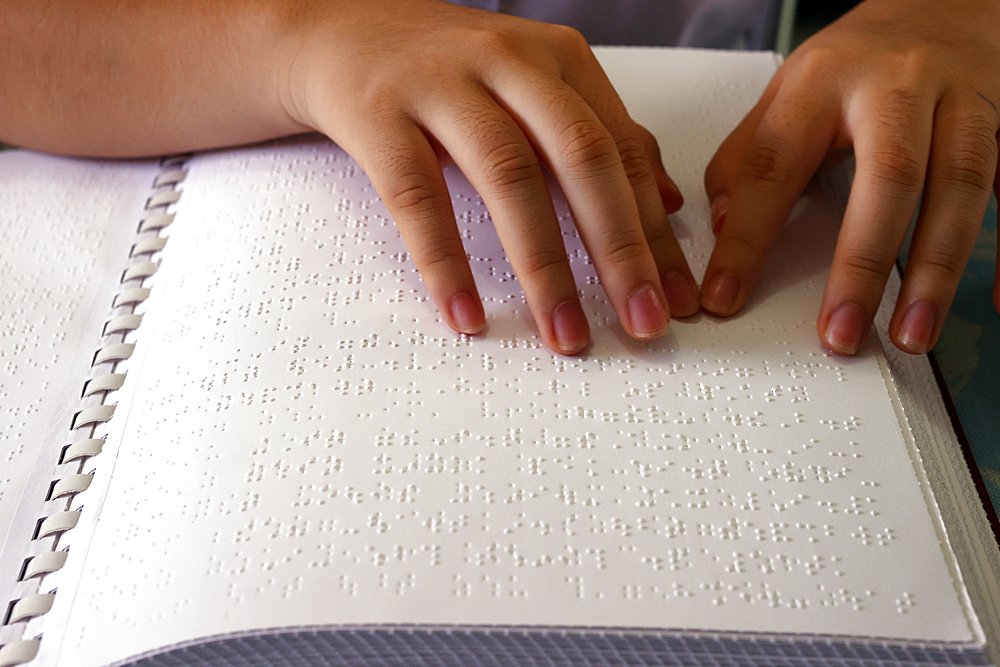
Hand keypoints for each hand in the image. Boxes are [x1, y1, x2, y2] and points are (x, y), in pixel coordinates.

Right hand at [279, 0, 698, 353]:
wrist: (333, 31)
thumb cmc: (444, 71)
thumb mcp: (531, 86)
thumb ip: (599, 134)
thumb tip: (665, 203)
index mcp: (557, 58)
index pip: (622, 151)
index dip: (655, 230)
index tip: (675, 297)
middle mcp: (507, 61)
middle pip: (581, 157)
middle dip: (619, 249)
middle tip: (642, 322)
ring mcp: (440, 84)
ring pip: (508, 176)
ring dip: (544, 266)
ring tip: (566, 334)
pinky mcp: (378, 114)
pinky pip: (417, 197)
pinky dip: (445, 262)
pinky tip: (466, 316)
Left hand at [701, 0, 999, 354]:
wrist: (943, 5)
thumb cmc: (857, 60)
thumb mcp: (787, 92)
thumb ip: (748, 156)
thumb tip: (721, 226)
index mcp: (822, 80)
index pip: (775, 165)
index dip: (746, 238)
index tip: (726, 296)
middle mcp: (897, 84)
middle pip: (887, 175)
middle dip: (863, 263)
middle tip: (839, 333)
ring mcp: (961, 100)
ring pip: (960, 183)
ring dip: (937, 268)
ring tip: (911, 332)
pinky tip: (989, 300)